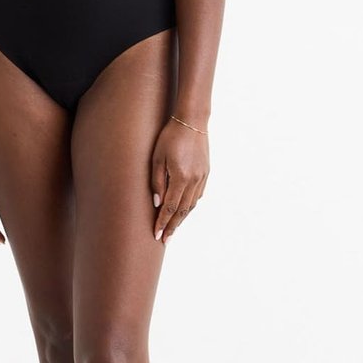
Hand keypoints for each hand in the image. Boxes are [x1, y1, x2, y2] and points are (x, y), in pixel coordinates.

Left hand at [150, 118, 209, 245]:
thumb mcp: (157, 158)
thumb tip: (157, 203)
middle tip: (165, 240)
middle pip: (183, 211)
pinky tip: (184, 211)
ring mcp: (202, 177)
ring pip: (192, 205)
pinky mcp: (206, 173)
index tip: (157, 235)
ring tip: (173, 229)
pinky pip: (198, 195)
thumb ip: (157, 182)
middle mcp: (194, 181)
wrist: (192, 121)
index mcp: (181, 177)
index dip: (163, 222)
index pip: (171, 207)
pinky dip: (190, 206)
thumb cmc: (170, 137)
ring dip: (182, 218)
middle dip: (173, 226)